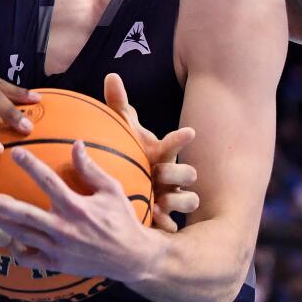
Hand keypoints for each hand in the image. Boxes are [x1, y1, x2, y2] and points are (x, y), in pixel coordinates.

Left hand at [0, 141, 158, 282]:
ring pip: (22, 236)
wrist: (132, 258)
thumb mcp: (111, 190)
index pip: (48, 182)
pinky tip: (10, 239)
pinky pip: (29, 258)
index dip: (31, 165)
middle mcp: (64, 228)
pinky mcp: (57, 264)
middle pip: (26, 215)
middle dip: (3, 206)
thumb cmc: (122, 220)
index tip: (15, 152)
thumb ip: (90, 169)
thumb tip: (76, 143)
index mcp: (76, 206)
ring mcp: (58, 248)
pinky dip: (16, 250)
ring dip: (2, 224)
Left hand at [103, 73, 197, 231]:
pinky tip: (159, 225)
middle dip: (177, 173)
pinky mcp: (166, 218)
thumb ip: (118, 106)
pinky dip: (168, 226)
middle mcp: (172, 176)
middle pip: (188, 174)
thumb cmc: (130, 154)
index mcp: (162, 154)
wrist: (132, 186)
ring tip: (160, 202)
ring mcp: (172, 197)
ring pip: (190, 200)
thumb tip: (111, 75)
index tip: (189, 131)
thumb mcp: (124, 132)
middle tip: (158, 173)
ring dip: (177, 200)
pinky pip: (175, 226)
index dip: (180, 139)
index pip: (174, 144)